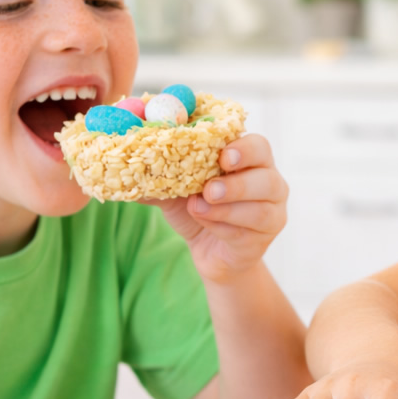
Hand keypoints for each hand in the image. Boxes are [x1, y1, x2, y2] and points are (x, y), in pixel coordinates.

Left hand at [150, 134, 286, 283]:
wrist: (210, 253)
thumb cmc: (199, 211)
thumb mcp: (176, 191)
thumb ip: (159, 178)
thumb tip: (124, 171)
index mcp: (250, 159)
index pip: (257, 145)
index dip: (243, 148)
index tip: (222, 157)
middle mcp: (269, 180)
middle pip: (266, 175)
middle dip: (237, 183)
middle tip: (209, 188)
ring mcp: (273, 209)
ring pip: (260, 206)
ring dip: (227, 208)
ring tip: (199, 207)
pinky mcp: (266, 235)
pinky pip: (249, 230)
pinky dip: (223, 226)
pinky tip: (206, 225)